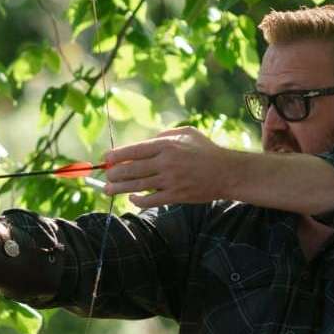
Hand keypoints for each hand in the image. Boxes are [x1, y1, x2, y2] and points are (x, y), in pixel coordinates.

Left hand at [102, 127, 234, 208]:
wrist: (227, 173)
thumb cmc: (207, 150)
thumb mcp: (188, 133)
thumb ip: (166, 133)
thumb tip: (147, 140)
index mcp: (167, 145)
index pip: (134, 150)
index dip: (117, 155)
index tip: (107, 158)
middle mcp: (166, 162)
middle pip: (131, 169)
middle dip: (114, 173)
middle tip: (106, 175)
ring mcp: (170, 181)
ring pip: (137, 186)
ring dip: (119, 188)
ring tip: (108, 189)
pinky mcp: (175, 196)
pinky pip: (150, 200)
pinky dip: (138, 200)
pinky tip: (131, 198)